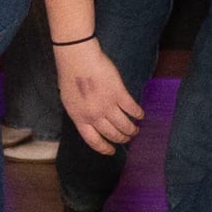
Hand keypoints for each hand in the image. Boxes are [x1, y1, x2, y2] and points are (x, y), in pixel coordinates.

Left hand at [54, 40, 145, 155]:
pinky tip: (140, 115)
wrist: (78, 60)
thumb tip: (92, 122)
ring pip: (124, 125)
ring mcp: (108, 106)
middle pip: (112, 134)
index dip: (104, 148)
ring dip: (132, 129)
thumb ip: (81, 114)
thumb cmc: (71, 77)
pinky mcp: (119, 94)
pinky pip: (132, 109)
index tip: (112, 151)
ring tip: (136, 129)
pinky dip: (138, 114)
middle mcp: (94, 116)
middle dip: (122, 138)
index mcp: (80, 118)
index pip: (94, 141)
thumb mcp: (70, 101)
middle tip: (128, 138)